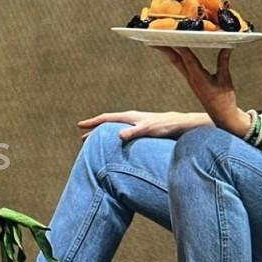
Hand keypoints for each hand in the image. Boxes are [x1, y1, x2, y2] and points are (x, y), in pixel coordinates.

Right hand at [78, 110, 209, 140]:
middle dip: (95, 130)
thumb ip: (133, 132)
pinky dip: (115, 138)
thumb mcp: (148, 129)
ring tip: (96, 142)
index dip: (93, 122)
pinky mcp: (143, 130)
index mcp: (129, 117)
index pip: (106, 118)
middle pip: (108, 124)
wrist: (181, 125)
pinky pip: (123, 133)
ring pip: (115, 129)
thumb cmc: (165, 126)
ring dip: (104, 134)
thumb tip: (118, 135)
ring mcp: (137, 124)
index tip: (80, 125)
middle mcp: (131, 119)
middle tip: (82, 137)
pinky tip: (117, 145)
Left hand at [154, 47, 246, 134]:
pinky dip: (177, 57)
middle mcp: (191, 78)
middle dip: (164, 48)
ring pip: (176, 62)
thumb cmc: (224, 100)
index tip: (172, 37)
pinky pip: (182, 66)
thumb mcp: (225, 79)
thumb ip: (224, 62)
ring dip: (168, 51)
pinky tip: (174, 51)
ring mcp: (190, 80)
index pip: (187, 58)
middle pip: (175, 60)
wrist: (222, 115)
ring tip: (159, 41)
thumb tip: (227, 47)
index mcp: (198, 77)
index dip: (180, 47)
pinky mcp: (192, 81)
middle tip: (154, 38)